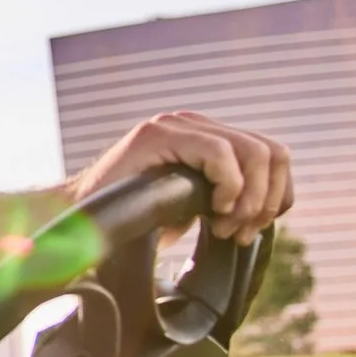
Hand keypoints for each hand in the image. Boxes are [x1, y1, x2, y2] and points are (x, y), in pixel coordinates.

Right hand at [70, 110, 292, 242]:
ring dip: (250, 198)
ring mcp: (179, 124)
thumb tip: (260, 215)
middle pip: (274, 152)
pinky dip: (228, 187)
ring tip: (224, 225)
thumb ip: (221, 200)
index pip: (272, 154)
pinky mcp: (160, 133)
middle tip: (239, 232)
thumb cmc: (128, 217)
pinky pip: (220, 154)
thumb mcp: (188, 207)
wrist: (79, 215)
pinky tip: (209, 210)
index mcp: (208, 139)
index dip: (276, 196)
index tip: (250, 230)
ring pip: (255, 152)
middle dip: (267, 200)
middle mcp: (197, 125)